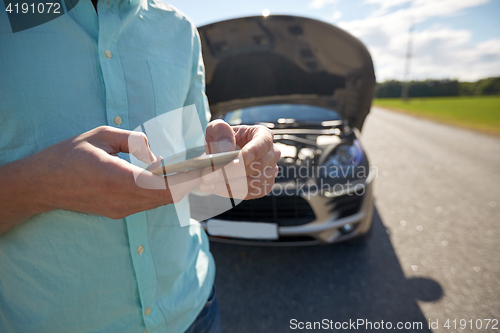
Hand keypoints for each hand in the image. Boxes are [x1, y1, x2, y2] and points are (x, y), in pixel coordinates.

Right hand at [0, 126, 201, 231]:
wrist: (41, 185)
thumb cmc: (68, 155)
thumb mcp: (101, 136)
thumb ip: (134, 141)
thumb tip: (158, 156)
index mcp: (117, 178)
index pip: (163, 184)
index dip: (188, 178)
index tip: (208, 168)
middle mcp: (121, 200)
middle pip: (168, 197)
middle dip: (191, 184)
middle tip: (211, 168)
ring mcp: (120, 210)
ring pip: (160, 202)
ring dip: (179, 189)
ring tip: (197, 172)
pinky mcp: (118, 212)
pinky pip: (149, 204)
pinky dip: (165, 193)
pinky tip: (173, 179)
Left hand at [200, 120, 280, 199]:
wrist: (222, 155)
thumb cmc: (222, 139)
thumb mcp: (216, 129)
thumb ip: (220, 131)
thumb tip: (228, 148)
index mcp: (263, 135)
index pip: (263, 143)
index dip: (253, 152)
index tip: (239, 160)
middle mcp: (271, 154)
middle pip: (259, 165)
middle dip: (233, 171)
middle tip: (211, 174)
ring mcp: (270, 172)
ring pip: (255, 182)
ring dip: (230, 184)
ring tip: (209, 183)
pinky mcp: (264, 186)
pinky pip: (252, 193)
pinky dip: (233, 192)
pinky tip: (218, 188)